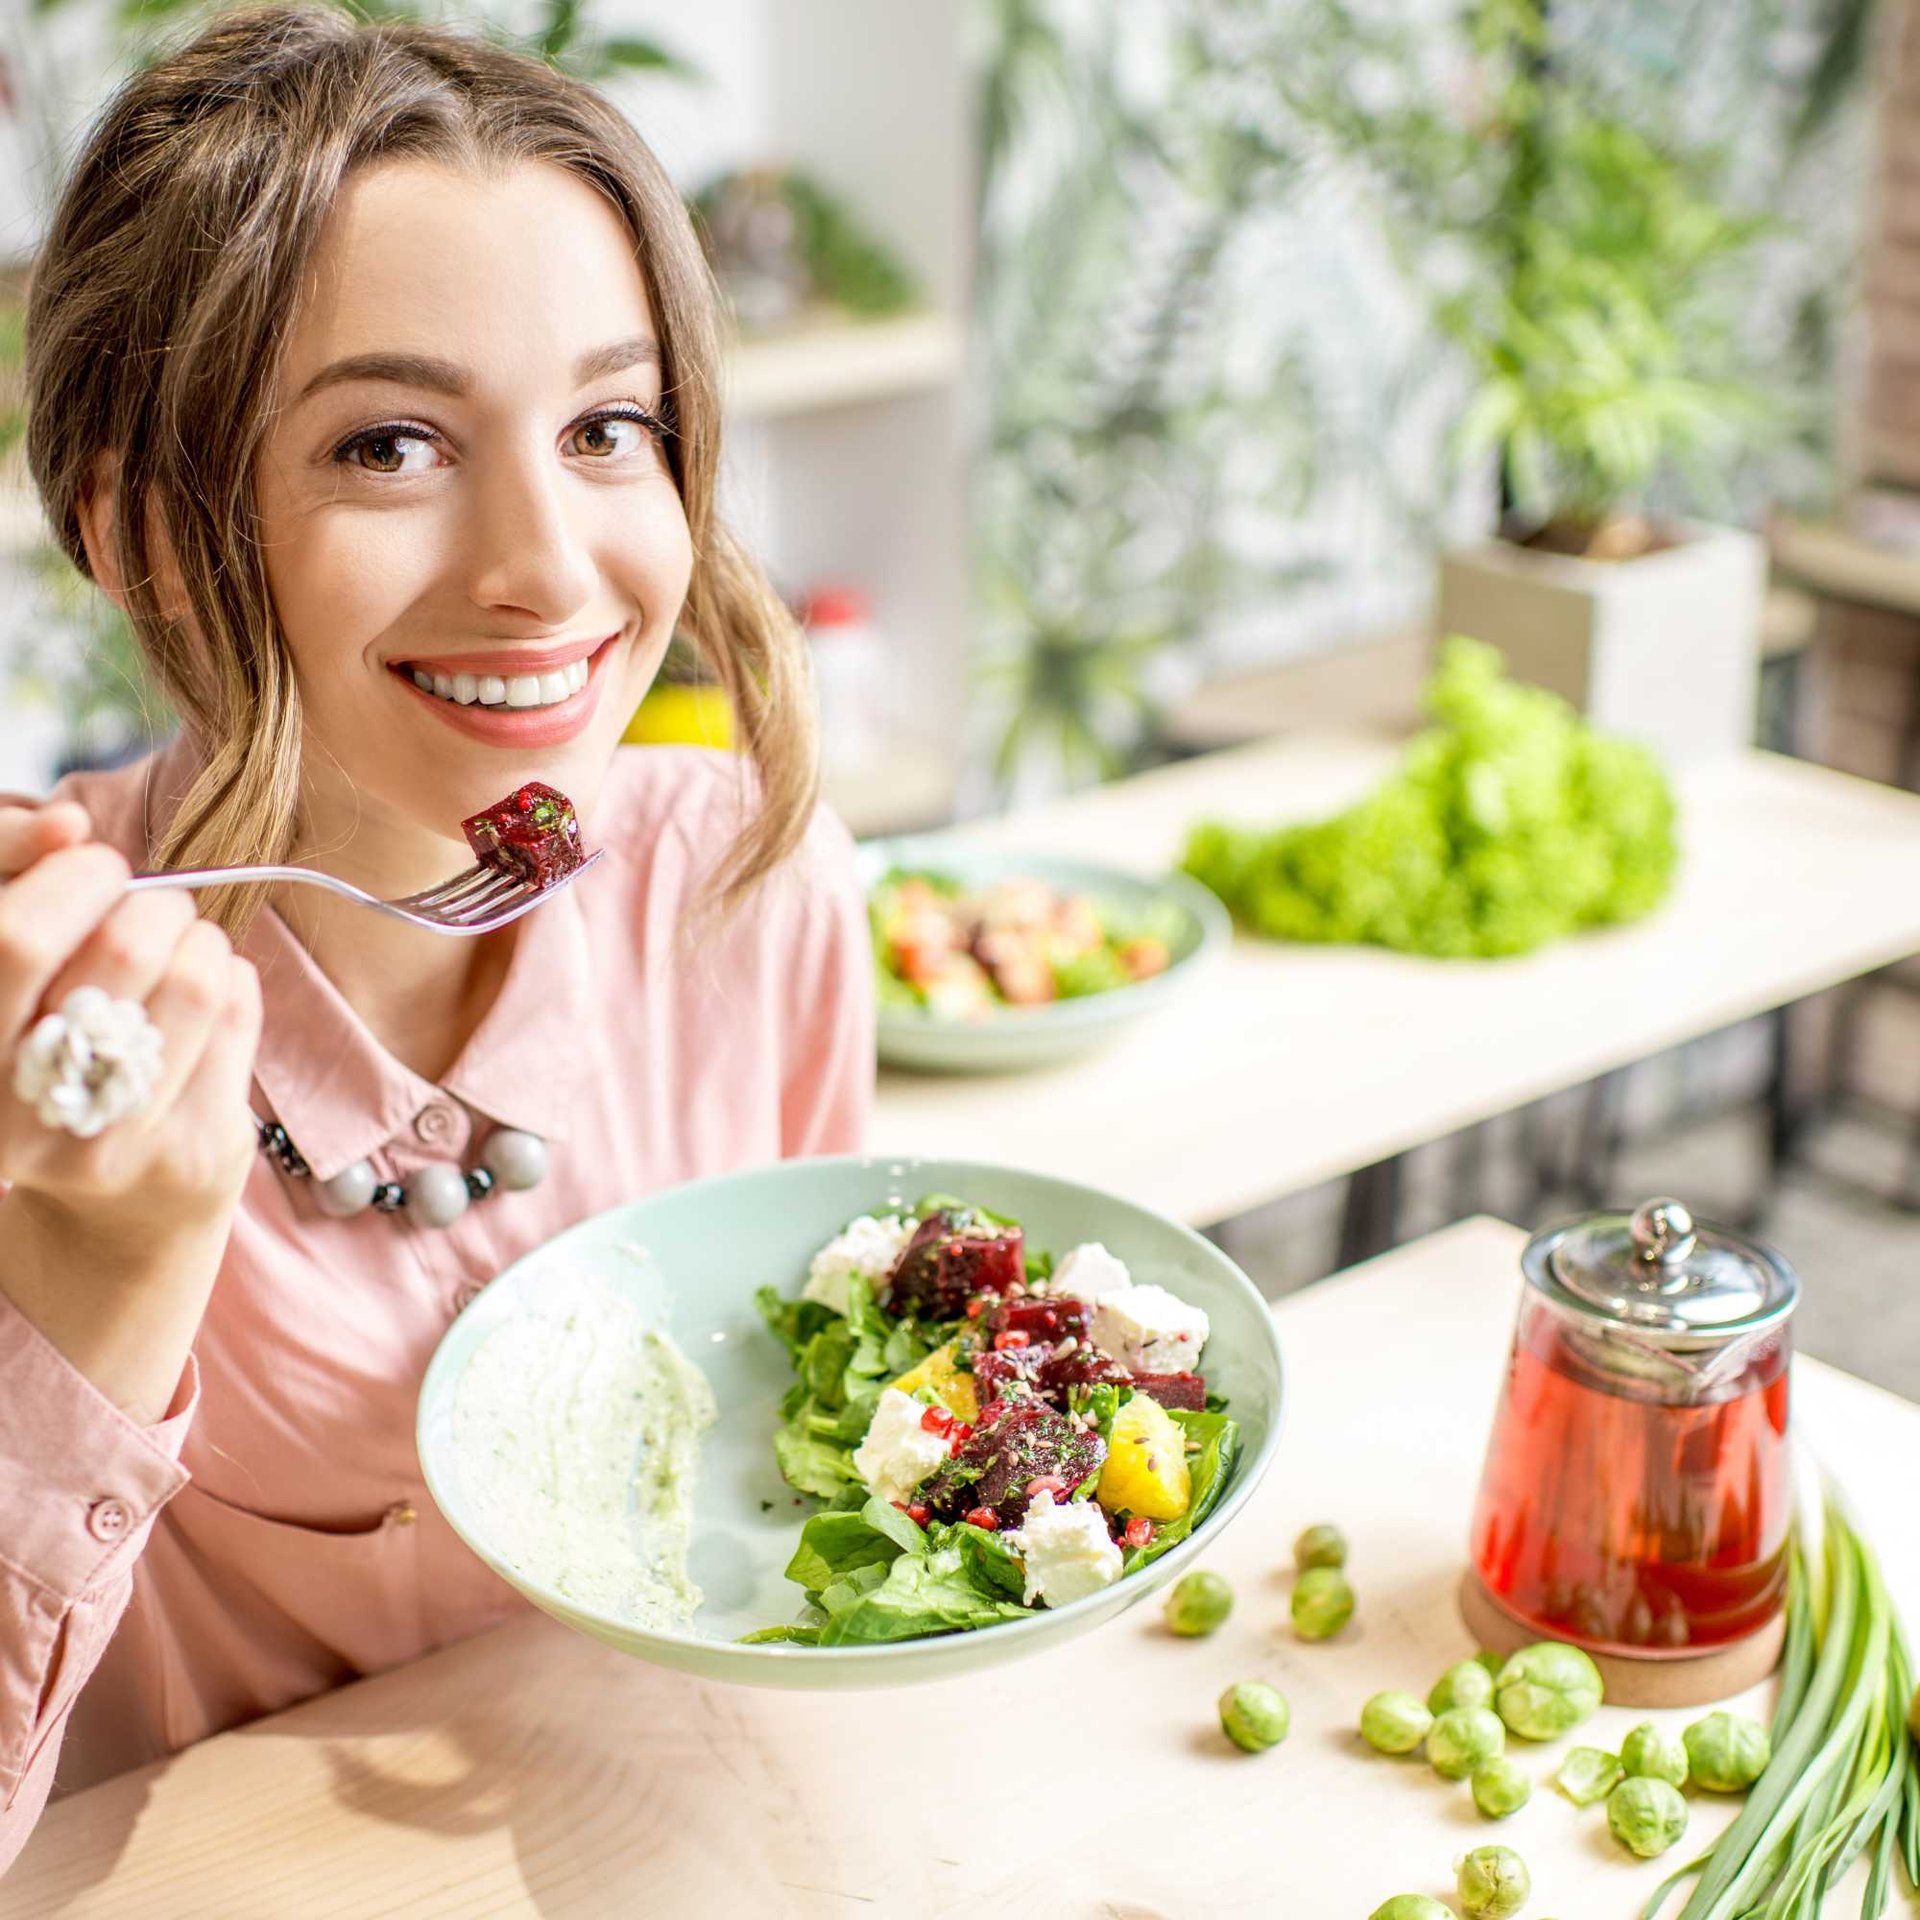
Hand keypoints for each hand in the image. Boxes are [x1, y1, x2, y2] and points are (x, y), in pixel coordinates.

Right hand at [0, 800, 260, 1233]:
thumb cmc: (47, 1056)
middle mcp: (19, 1113)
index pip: (14, 940)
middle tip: (155, 905)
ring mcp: (112, 1141)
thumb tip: (65, 824)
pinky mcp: (192, 1151)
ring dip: (202, 939)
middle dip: (155, 904)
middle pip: (124, 952)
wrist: (109, 1216)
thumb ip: (15, 891)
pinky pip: (241, 1016)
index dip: (70, 879)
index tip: (96, 860)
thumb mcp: (12, 983)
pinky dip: (237, 979)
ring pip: (197, 980)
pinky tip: (214, 992)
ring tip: (185, 945)